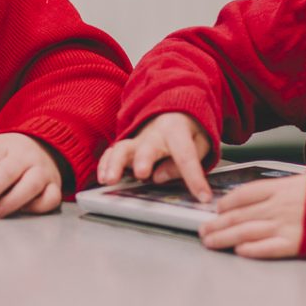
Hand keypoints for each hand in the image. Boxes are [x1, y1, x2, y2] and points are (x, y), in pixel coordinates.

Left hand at [0, 134, 61, 217]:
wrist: (44, 146)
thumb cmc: (11, 153)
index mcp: (7, 145)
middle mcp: (26, 157)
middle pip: (8, 172)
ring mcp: (43, 171)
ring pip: (31, 185)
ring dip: (11, 201)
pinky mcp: (54, 186)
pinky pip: (50, 198)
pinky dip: (38, 207)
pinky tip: (22, 210)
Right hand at [95, 113, 212, 197]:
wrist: (174, 109)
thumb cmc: (188, 129)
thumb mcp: (200, 141)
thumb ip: (188, 160)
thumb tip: (159, 177)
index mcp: (177, 131)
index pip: (186, 156)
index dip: (194, 178)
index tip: (203, 196)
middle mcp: (153, 134)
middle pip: (147, 147)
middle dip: (144, 160)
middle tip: (142, 174)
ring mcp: (137, 140)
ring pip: (122, 148)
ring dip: (115, 164)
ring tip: (110, 180)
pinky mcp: (126, 145)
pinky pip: (111, 153)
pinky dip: (105, 164)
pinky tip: (103, 177)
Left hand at [199, 170, 305, 258]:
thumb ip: (284, 190)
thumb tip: (264, 197)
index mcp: (281, 188)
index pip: (244, 194)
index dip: (226, 203)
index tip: (218, 209)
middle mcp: (279, 206)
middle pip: (238, 215)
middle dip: (216, 223)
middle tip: (204, 229)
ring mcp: (286, 225)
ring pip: (245, 232)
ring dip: (224, 238)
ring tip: (210, 242)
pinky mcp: (296, 243)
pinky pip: (267, 248)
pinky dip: (251, 249)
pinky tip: (238, 251)